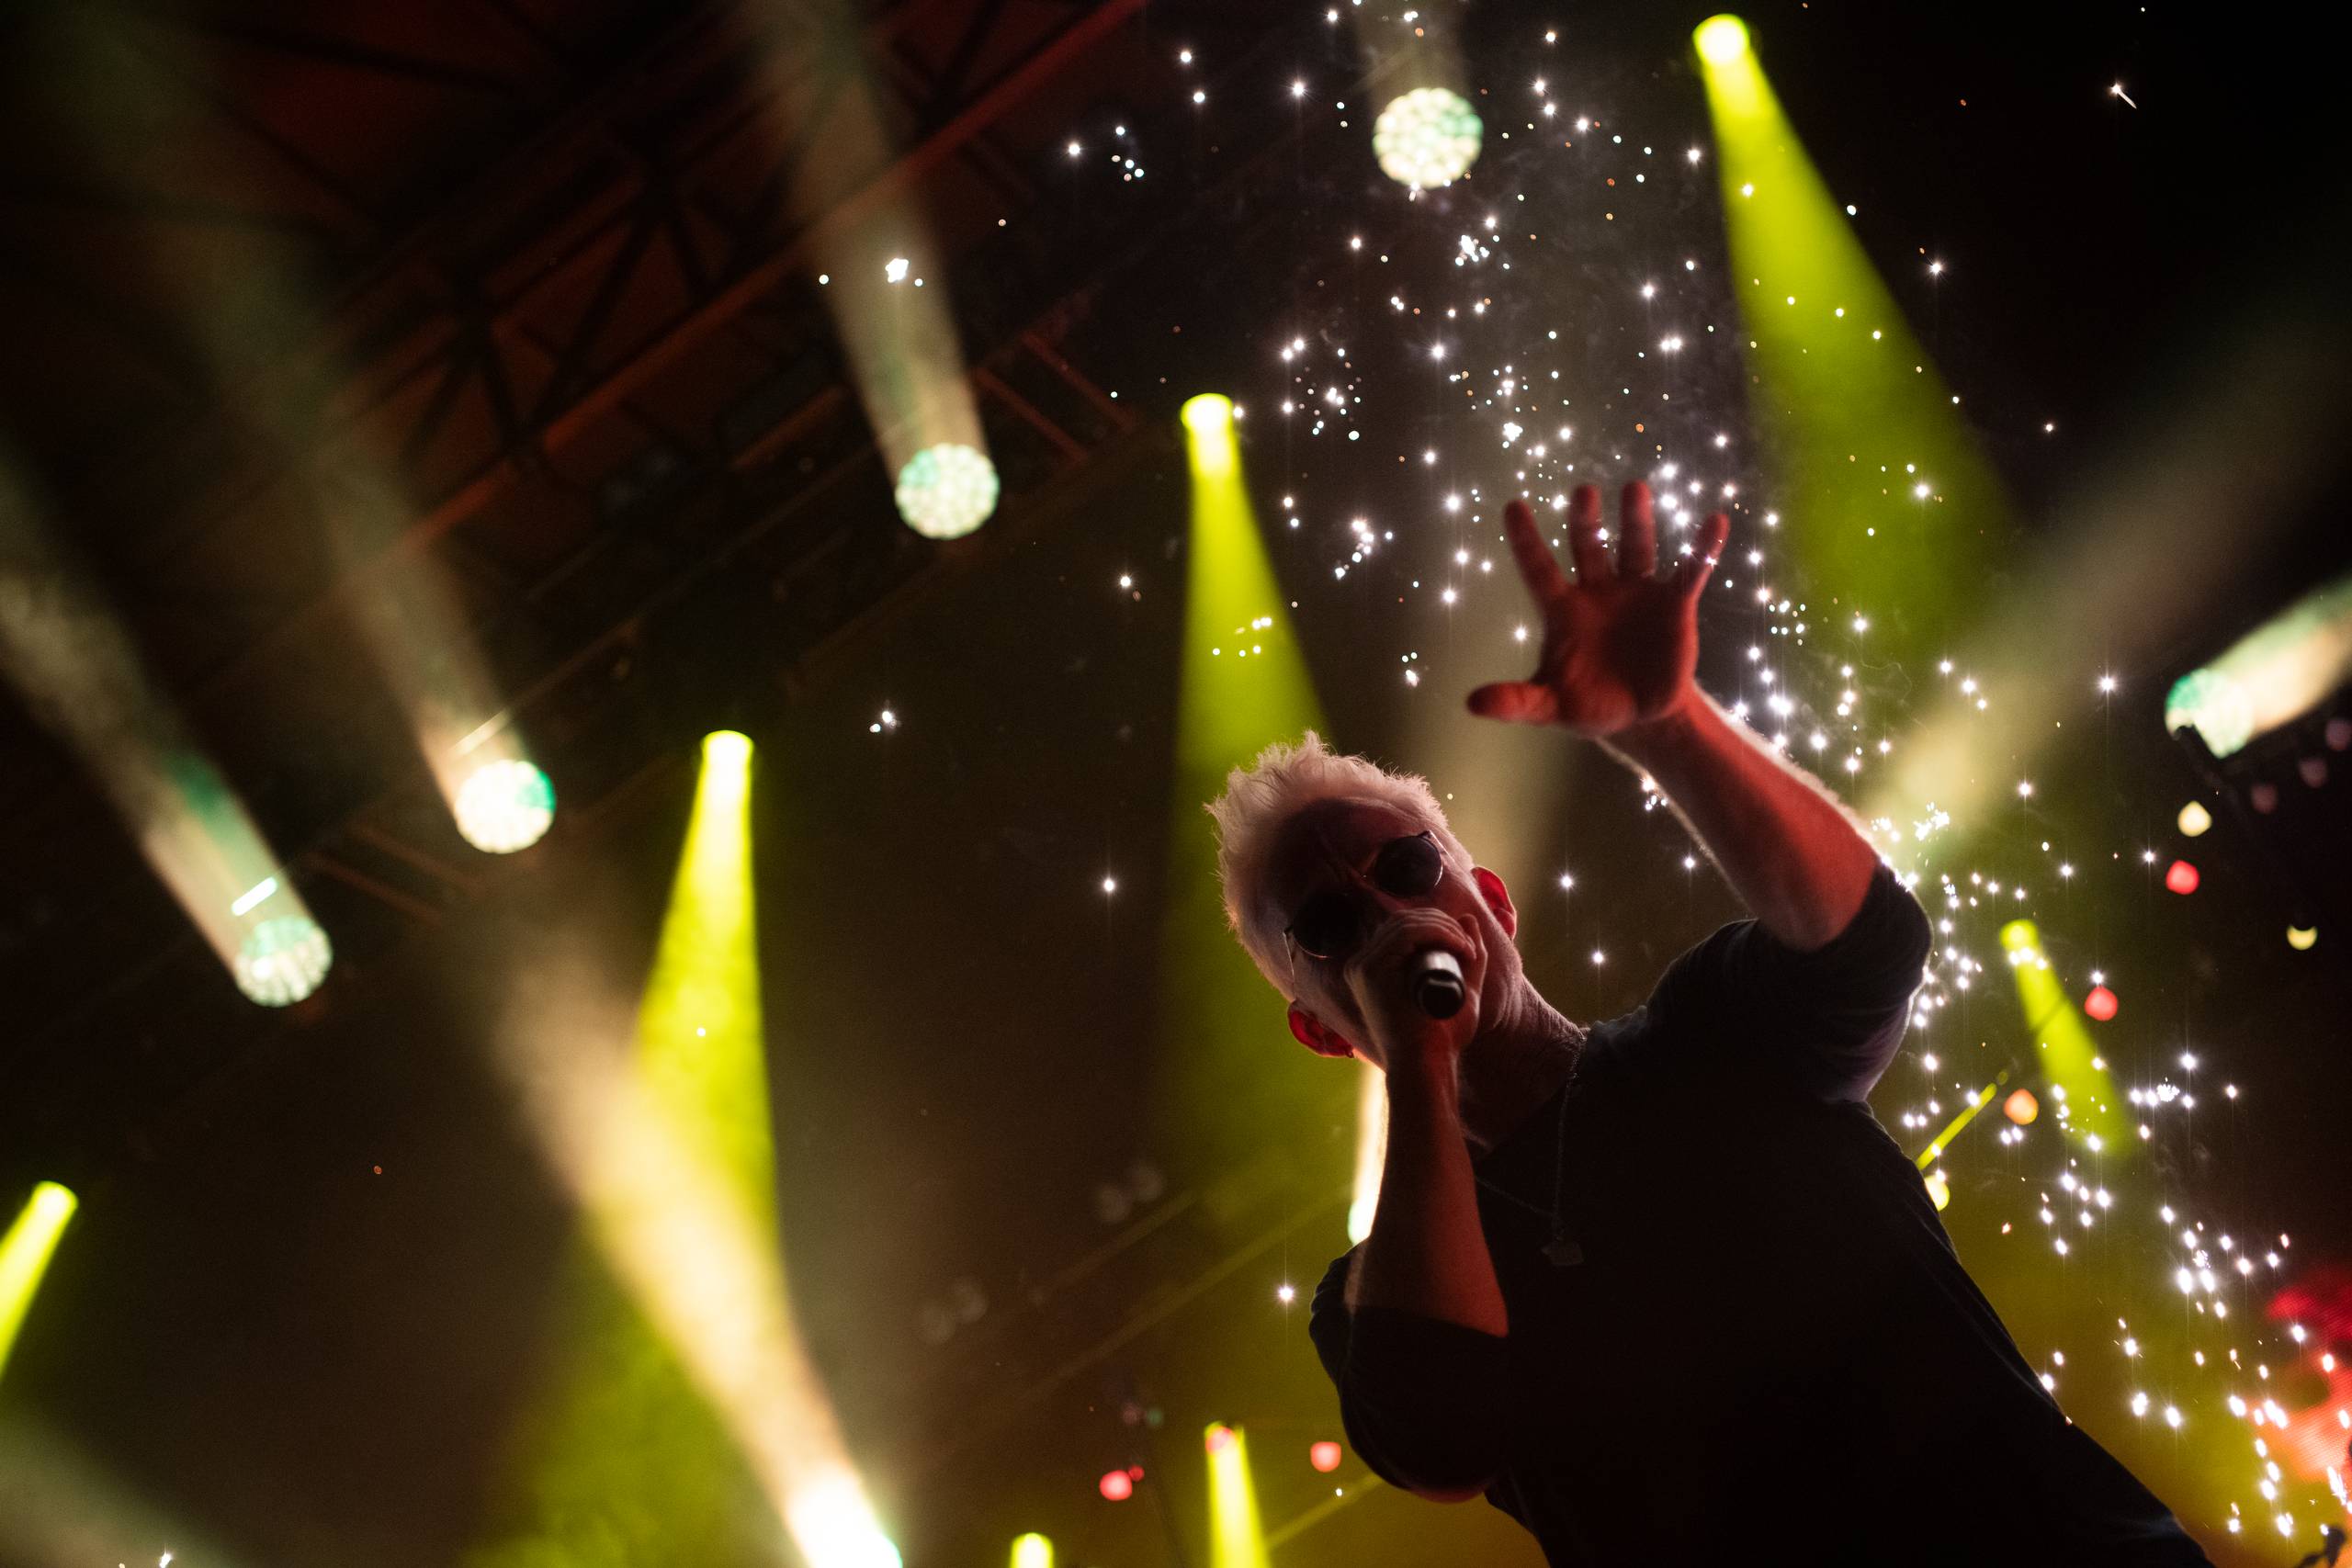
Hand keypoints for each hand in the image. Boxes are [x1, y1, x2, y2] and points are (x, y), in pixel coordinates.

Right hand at [1341, 907, 1481, 1074]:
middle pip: (1403, 921)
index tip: (1466, 944)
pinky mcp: (1369, 972)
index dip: (1437, 924)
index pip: (1402, 927)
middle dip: (1442, 923)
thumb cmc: (1442, 1037)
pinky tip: (1457, 946)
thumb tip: (1469, 919)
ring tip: (1467, 950)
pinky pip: (1404, 935)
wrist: (1427, 1066)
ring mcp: (1362, 967)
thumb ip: (1469, 957)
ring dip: (1443, 928)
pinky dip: (1436, 933)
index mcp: (1374, 967)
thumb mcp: (1462, 988)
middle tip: (1469, 946)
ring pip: (1405, 923)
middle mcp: (1361, 964)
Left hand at [1467, 483, 1726, 737]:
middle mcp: (1598, 591)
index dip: (1526, 539)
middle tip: (1583, 492)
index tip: (1512, 505)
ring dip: (1635, 520)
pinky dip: (1702, 549)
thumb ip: (1516, 701)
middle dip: (1585, 521)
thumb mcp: (1549, 705)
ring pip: (1635, 547)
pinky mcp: (1674, 604)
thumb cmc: (1588, 705)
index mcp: (1563, 609)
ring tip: (1633, 488)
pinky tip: (1714, 522)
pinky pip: (1689, 571)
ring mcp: (1637, 592)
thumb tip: (1472, 704)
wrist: (1641, 718)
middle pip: (1588, 547)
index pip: (1539, 568)